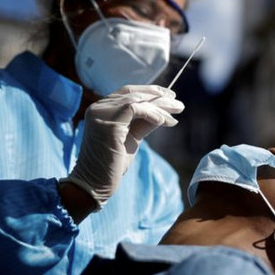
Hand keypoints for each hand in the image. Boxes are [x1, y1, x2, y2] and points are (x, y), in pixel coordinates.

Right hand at [64, 85, 183, 207]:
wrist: (96, 183)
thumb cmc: (113, 163)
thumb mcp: (133, 137)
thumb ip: (144, 122)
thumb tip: (163, 112)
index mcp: (103, 109)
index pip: (128, 92)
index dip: (150, 91)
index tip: (169, 95)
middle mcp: (99, 107)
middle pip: (134, 93)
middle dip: (159, 96)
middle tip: (178, 103)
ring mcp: (101, 113)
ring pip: (137, 100)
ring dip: (160, 106)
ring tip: (178, 111)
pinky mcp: (107, 122)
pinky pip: (135, 108)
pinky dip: (152, 114)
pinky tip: (165, 121)